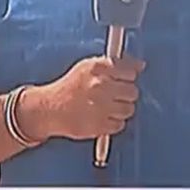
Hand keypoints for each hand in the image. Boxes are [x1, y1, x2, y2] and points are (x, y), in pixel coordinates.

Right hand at [19, 54, 144, 140]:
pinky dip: (112, 123)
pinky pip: (119, 125)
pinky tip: (101, 117)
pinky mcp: (99, 125)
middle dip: (124, 94)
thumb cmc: (69, 87)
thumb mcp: (88, 67)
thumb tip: (141, 65)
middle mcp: (100, 86)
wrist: (49, 109)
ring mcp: (100, 106)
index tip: (119, 80)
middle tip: (111, 96)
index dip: (125, 77)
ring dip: (120, 110)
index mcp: (97, 68)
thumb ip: (116, 63)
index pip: (130, 71)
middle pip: (132, 91)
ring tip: (105, 108)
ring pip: (128, 109)